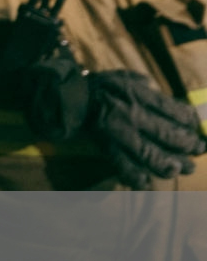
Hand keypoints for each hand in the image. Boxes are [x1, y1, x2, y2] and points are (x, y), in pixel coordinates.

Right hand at [85, 70, 205, 188]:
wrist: (67, 97)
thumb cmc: (98, 87)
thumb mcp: (124, 77)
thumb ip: (143, 84)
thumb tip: (157, 89)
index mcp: (141, 96)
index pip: (175, 111)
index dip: (191, 122)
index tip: (198, 129)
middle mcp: (134, 114)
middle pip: (168, 134)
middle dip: (187, 145)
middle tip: (198, 151)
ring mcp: (120, 132)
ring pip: (150, 153)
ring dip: (167, 164)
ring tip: (179, 169)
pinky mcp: (106, 146)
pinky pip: (122, 165)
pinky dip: (135, 176)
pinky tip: (145, 183)